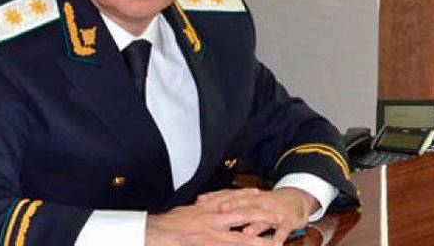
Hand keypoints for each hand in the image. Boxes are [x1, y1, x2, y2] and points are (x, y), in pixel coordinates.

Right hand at [145, 201, 279, 245]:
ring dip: (261, 241)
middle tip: (278, 215)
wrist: (155, 233)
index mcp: (206, 209)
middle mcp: (212, 219)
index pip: (229, 198)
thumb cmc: (167, 224)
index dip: (245, 195)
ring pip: (243, 237)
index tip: (257, 192)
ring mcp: (213, 234)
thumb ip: (197, 209)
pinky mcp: (210, 244)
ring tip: (277, 243)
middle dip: (262, 215)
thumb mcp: (184, 212)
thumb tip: (201, 205)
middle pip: (243, 214)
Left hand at [196, 187, 318, 244]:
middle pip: (245, 204)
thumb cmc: (265, 202)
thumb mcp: (244, 199)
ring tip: (247, 233)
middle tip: (221, 212)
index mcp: (247, 196)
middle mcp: (260, 201)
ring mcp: (274, 211)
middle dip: (234, 207)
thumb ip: (223, 200)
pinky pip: (284, 229)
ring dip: (256, 225)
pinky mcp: (289, 220)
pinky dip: (280, 235)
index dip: (216, 197)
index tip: (201, 201)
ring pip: (263, 217)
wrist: (296, 200)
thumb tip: (200, 200)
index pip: (229, 194)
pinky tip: (275, 243)